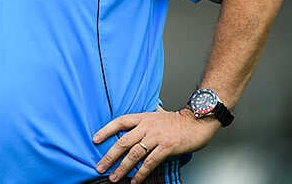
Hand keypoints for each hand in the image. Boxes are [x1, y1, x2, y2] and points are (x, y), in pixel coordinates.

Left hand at [92, 107, 219, 183]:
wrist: (197, 122)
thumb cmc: (178, 121)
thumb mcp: (157, 115)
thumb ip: (144, 121)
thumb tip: (133, 125)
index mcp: (143, 118)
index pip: (120, 122)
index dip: (106, 130)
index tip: (95, 140)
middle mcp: (147, 127)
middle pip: (123, 142)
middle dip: (109, 156)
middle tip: (100, 167)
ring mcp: (156, 137)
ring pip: (134, 154)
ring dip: (122, 168)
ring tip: (114, 178)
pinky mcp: (166, 148)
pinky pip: (150, 163)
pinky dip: (141, 173)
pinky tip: (135, 181)